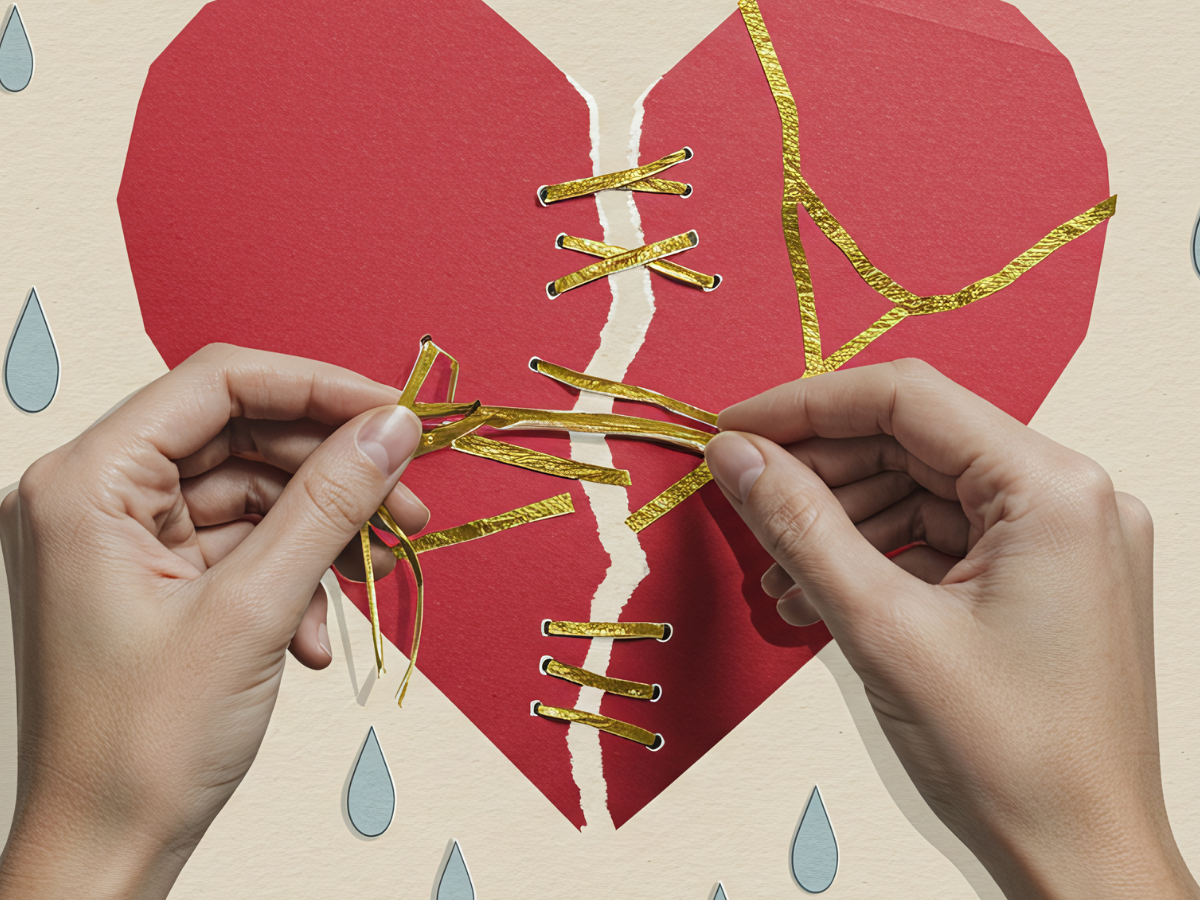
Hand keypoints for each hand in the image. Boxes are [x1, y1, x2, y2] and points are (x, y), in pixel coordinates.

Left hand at [0, 345, 425, 898]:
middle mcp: (95, 497)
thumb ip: (329, 504)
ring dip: (321, 530)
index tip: (395, 414)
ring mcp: (123, 541)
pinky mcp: (153, 581)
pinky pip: (242, 546)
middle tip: (409, 503)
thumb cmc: (143, 747)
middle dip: (332, 471)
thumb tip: (393, 428)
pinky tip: (315, 634)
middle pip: (240, 437)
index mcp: (86, 483)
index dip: (316, 387)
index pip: (216, 383)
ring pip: (251, 494)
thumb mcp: (253, 610)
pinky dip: (292, 575)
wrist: (106, 853)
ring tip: (376, 571)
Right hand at [704, 359, 1197, 899]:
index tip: (732, 428)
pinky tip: (820, 591)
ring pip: (923, 489)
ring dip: (842, 520)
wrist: (1080, 861)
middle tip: (743, 497)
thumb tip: (735, 454)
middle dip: (820, 470)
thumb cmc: (1007, 757)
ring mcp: (1062, 537)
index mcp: (1052, 489)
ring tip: (776, 571)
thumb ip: (800, 525)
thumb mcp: (882, 627)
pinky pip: (944, 536)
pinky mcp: (1045, 575)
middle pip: (914, 441)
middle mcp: (1070, 496)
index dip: (805, 405)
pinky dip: (880, 555)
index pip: (908, 398)